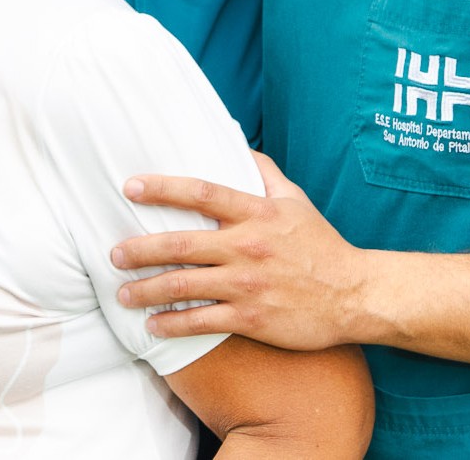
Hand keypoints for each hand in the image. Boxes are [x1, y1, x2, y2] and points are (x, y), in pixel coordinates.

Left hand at [110, 152, 368, 352]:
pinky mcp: (253, 319)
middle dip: (139, 249)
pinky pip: (203, 322)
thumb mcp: (296, 200)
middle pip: (180, 244)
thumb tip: (237, 143)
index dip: (162, 188)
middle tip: (112, 255)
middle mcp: (248, 246)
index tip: (129, 187)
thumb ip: (264, 172)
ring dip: (147, 290)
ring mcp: (249, 284)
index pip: (201, 192)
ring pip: (184, 286)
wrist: (357, 295)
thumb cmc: (322, 245)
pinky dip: (174, 325)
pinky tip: (153, 326)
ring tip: (123, 294)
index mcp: (256, 213)